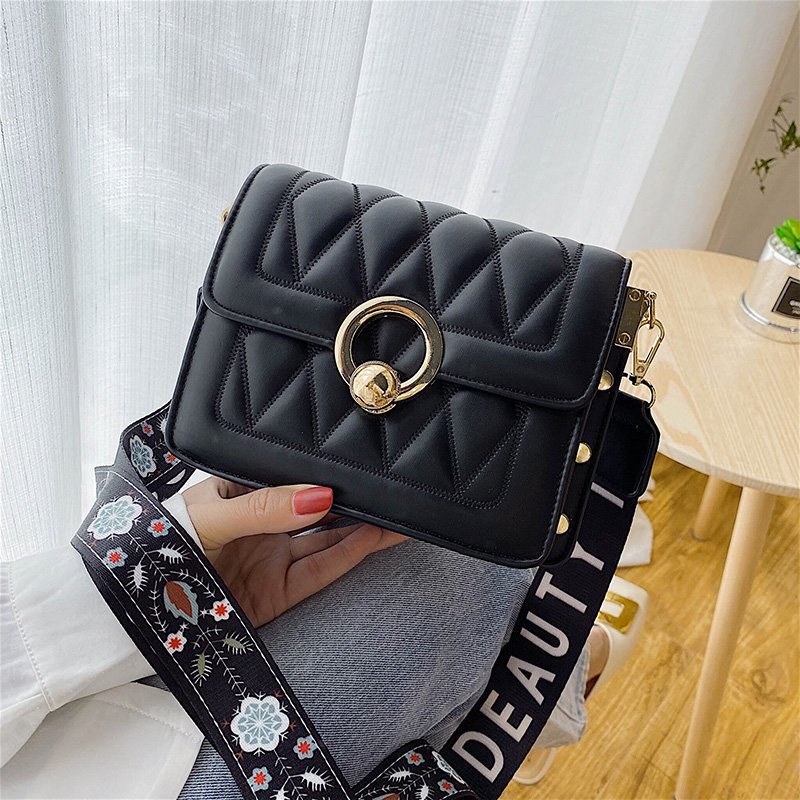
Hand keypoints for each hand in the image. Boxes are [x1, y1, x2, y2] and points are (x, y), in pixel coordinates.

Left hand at [182, 477, 404, 627]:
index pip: (291, 475)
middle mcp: (262, 522)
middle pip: (318, 507)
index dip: (325, 469)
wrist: (136, 615)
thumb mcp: (211, 517)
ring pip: (328, 538)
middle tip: (394, 487)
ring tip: (399, 512)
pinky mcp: (278, 592)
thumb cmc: (161, 548)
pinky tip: (376, 537)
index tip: (360, 461)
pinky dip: (349, 555)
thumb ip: (264, 506)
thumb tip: (321, 495)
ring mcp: (272, 557)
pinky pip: (321, 570)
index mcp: (240, 491)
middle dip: (355, 498)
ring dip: (363, 527)